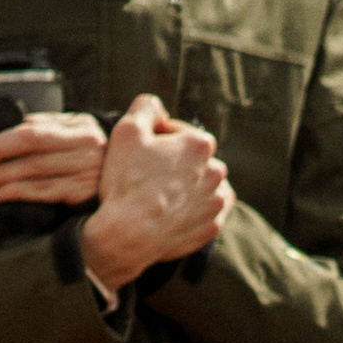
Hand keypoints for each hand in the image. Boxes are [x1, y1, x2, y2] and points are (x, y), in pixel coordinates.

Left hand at [0, 110, 107, 207]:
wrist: (135, 199)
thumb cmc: (95, 171)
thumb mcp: (77, 145)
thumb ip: (50, 136)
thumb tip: (7, 132)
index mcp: (81, 126)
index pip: (31, 129)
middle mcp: (86, 144)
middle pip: (30, 143)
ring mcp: (87, 169)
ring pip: (32, 168)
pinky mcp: (84, 193)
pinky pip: (41, 191)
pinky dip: (15, 193)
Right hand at [80, 93, 232, 292]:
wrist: (128, 234)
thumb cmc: (126, 180)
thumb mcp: (127, 129)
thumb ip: (146, 107)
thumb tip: (157, 108)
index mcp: (200, 144)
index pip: (180, 132)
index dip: (158, 138)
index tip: (142, 151)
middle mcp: (217, 172)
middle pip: (193, 160)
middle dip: (175, 162)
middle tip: (148, 174)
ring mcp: (216, 203)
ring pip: (204, 186)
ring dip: (188, 186)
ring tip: (162, 193)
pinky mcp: (211, 228)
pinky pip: (206, 214)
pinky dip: (194, 210)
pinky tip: (175, 211)